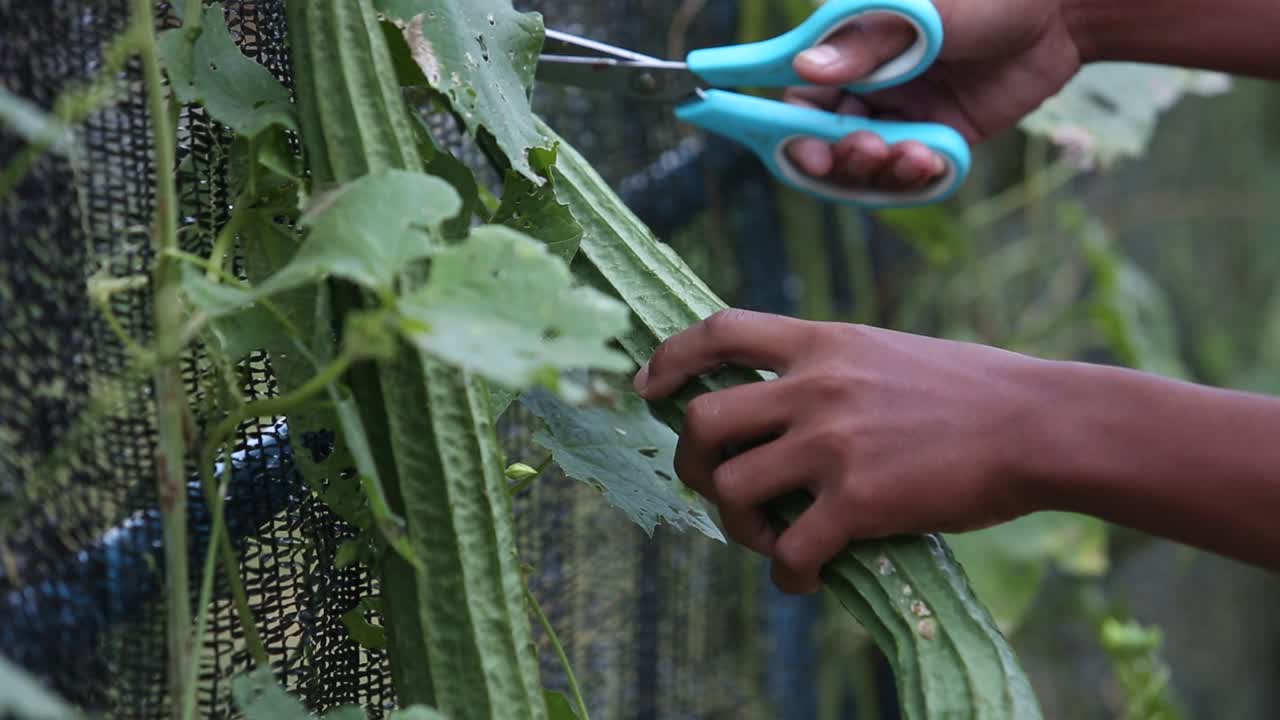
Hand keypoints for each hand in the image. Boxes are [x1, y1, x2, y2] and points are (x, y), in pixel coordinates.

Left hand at [633, 309, 1050, 593]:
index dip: (669, 357)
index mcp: (821, 343)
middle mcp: (814, 387)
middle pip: (701, 421)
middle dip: (690, 463)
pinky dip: (785, 574)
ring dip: (735, 523)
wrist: (1036, 424)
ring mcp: (832, 444)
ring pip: (731, 489)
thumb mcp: (884, 351)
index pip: (719, 331)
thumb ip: (827, 367)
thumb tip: (781, 402)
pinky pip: (788, 549)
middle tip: (714, 487)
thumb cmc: (971, 390)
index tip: (645, 385)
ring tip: (768, 537)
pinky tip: (804, 578)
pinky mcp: (858, 502)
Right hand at [785, 0, 1082, 189]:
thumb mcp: (922, 14)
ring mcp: (903, 115)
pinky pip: (911, 174)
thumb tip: (805, 68)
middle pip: (827, 145)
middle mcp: (868, 87)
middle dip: (841, 160)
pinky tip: (933, 161)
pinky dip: (915, 179)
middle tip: (871, 150)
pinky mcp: (937, 138)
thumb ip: (865, 43)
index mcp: (850, 51)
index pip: (801, 101)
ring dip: (881, 173)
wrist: (1061, 10)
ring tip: (916, 155)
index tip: (810, 149)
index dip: (793, 131)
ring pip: (867, 167)